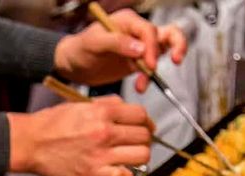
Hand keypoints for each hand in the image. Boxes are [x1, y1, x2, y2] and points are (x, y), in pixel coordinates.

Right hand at [8, 96, 151, 175]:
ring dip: (139, 156)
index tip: (144, 127)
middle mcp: (104, 132)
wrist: (30, 143)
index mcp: (102, 113)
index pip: (140, 115)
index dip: (146, 121)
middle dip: (144, 138)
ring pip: (142, 155)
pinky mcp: (94, 174)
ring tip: (130, 157)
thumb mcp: (79, 105)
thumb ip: (106, 104)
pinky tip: (119, 172)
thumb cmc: (50, 125)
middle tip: (137, 142)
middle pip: (144, 135)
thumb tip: (125, 107)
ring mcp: (101, 155)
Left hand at [54, 10, 187, 91]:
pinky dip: (149, 78)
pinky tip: (140, 86)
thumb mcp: (94, 43)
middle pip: (168, 33)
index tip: (149, 65)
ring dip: (157, 69)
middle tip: (171, 63)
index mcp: (127, 20)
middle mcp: (137, 30)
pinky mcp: (139, 61)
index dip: (152, 47)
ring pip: (164, 50)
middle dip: (172, 49)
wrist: (73, 65)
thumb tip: (140, 49)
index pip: (149, 30)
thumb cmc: (80, 49)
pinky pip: (153, 67)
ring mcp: (140, 45)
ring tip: (141, 86)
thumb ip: (116, 43)